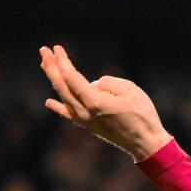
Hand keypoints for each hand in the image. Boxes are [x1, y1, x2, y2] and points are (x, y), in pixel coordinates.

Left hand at [39, 45, 172, 161]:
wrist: (146, 142)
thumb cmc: (142, 114)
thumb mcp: (130, 90)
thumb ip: (108, 83)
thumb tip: (94, 85)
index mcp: (94, 101)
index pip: (71, 78)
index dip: (62, 62)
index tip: (57, 48)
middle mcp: (85, 112)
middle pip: (61, 86)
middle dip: (51, 66)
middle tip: (44, 50)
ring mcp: (85, 120)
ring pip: (63, 97)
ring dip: (53, 79)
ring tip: (46, 65)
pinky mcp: (89, 125)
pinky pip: (69, 114)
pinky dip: (58, 107)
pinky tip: (49, 102)